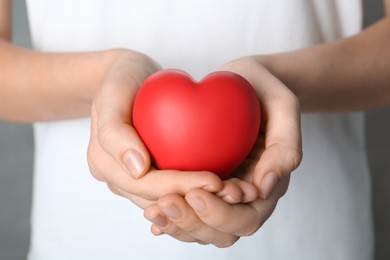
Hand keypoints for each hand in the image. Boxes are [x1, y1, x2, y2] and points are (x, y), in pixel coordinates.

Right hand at [87, 51, 223, 203]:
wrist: (126, 75)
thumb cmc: (120, 79)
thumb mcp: (112, 93)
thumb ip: (115, 130)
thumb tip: (137, 169)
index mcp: (104, 164)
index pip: (145, 185)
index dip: (180, 186)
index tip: (215, 181)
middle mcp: (118, 178)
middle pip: (160, 199)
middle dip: (196, 198)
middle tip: (233, 191)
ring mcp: (134, 178)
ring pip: (168, 200)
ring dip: (200, 200)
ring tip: (234, 191)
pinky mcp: (151, 172)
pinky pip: (174, 187)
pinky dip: (197, 188)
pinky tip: (225, 182)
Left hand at [143, 55, 301, 246]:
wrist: (246, 85)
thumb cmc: (263, 91)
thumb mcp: (282, 106)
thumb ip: (285, 145)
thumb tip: (265, 186)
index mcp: (268, 185)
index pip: (247, 217)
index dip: (220, 213)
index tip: (195, 193)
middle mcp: (247, 198)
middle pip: (222, 232)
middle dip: (193, 223)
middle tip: (165, 202)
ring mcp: (225, 195)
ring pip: (203, 228)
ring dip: (178, 225)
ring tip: (153, 210)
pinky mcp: (207, 186)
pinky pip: (190, 211)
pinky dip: (172, 216)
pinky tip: (152, 210)